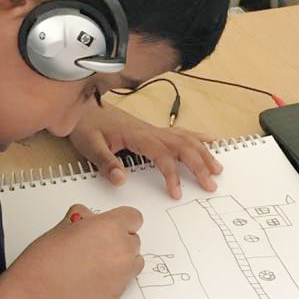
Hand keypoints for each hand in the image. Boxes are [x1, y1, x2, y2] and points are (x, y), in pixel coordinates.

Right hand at [0, 205, 143, 298]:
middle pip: (134, 240)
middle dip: (119, 241)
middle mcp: (123, 250)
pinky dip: (113, 279)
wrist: (38, 295)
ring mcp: (123, 274)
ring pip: (133, 262)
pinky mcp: (118, 294)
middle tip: (96, 247)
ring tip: (95, 264)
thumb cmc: (45, 261)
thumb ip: (84, 219)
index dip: (121, 221)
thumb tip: (89, 219)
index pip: (134, 217)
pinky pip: (124, 281)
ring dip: (121, 261)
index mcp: (111, 227)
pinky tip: (91, 280)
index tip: (113, 225)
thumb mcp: (62, 226)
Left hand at [69, 103, 222, 199]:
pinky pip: (180, 132)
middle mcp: (150, 131)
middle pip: (183, 146)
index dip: (172, 174)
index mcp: (137, 136)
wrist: (81, 106)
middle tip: (211, 184)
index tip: (176, 193)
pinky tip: (211, 140)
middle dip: (199, 165)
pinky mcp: (152, 130)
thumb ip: (106, 163)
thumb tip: (122, 180)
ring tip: (218, 169)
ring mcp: (153, 129)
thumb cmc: (85, 125)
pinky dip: (198, 137)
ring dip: (203, 153)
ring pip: (186, 139)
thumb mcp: (90, 146)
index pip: (162, 155)